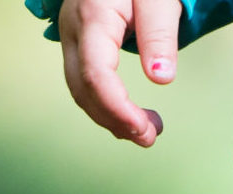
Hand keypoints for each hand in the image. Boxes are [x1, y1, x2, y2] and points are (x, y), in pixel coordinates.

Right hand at [59, 0, 182, 147]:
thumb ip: (159, 35)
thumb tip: (162, 78)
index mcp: (92, 17)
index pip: (96, 75)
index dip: (118, 110)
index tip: (146, 129)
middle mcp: (73, 30)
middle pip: (83, 89)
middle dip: (114, 120)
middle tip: (150, 136)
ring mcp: (71, 36)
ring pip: (79, 89)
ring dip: (109, 116)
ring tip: (145, 129)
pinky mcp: (78, 42)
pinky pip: (83, 80)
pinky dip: (104, 103)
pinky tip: (127, 113)